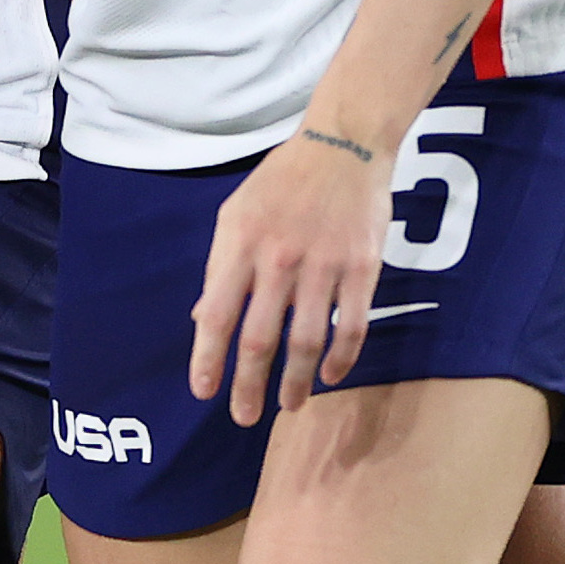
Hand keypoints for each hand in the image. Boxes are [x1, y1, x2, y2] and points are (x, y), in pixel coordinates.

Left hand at [189, 128, 393, 425]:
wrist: (342, 146)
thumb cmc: (280, 183)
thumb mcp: (234, 214)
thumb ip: (220, 266)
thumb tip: (202, 319)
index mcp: (239, 243)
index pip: (216, 313)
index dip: (207, 358)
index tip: (203, 392)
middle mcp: (278, 258)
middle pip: (260, 337)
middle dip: (249, 385)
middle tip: (244, 417)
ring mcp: (323, 265)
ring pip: (307, 341)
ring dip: (296, 382)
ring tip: (289, 405)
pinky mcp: (363, 269)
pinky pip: (352, 327)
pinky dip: (341, 359)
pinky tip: (329, 376)